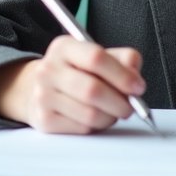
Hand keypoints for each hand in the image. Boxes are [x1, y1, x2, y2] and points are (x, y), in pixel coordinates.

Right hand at [0, 35, 145, 133]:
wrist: (37, 89)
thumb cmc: (75, 72)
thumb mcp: (95, 55)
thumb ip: (122, 59)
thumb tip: (134, 75)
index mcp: (63, 47)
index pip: (96, 58)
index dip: (122, 75)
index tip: (137, 87)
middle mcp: (48, 69)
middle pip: (93, 90)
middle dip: (120, 102)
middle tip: (131, 106)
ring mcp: (43, 96)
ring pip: (90, 114)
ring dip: (110, 117)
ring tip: (112, 112)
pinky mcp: (43, 120)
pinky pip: (81, 128)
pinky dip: (96, 127)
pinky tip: (95, 118)